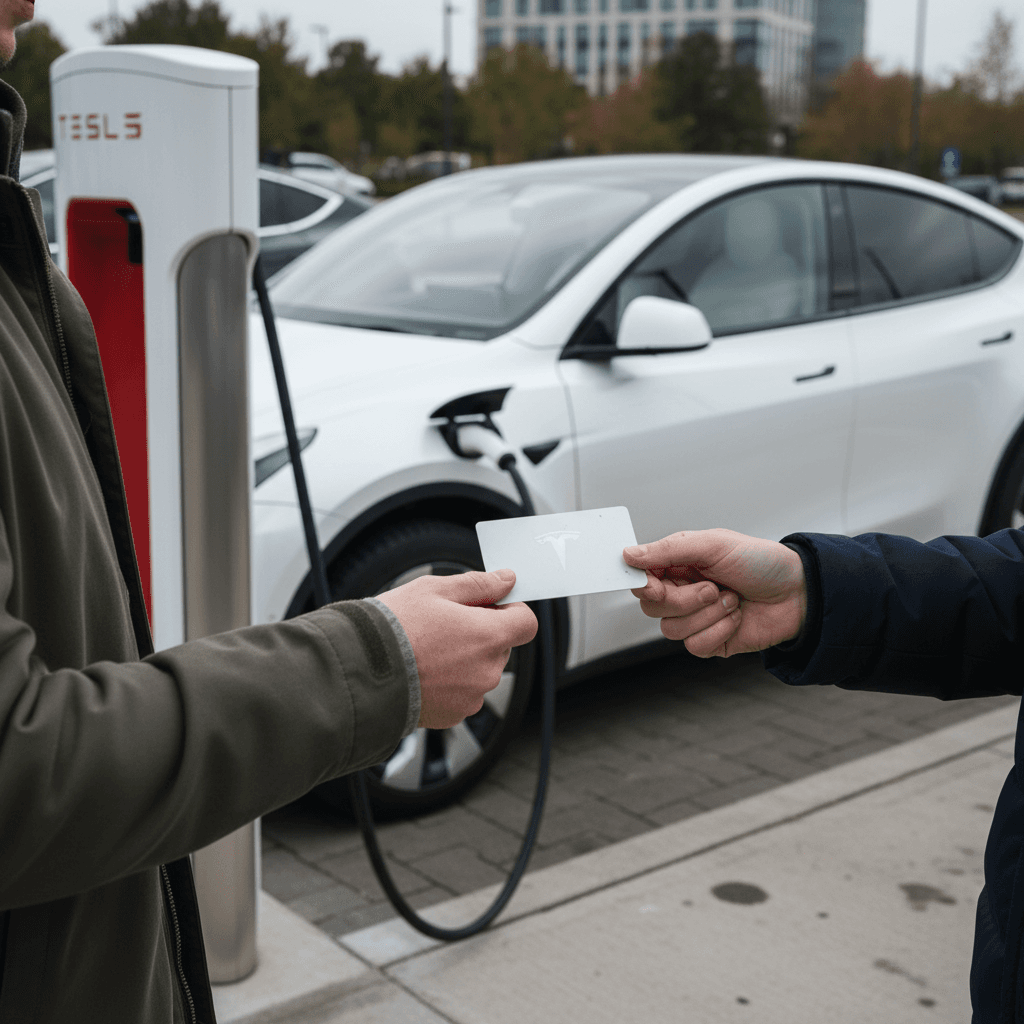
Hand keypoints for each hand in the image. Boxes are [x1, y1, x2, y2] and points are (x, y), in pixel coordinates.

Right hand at [377, 569, 537, 728]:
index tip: (488, 606)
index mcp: (489, 636)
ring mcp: (471, 697)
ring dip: (465, 659)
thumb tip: (506, 579)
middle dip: (481, 633)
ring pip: (480, 670)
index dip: (510, 610)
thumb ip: (478, 584)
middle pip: (501, 646)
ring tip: (427, 649)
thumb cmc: (393, 628)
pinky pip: (463, 692)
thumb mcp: (434, 590)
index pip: (527, 622)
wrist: (359, 672)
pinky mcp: (454, 715)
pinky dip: (449, 682)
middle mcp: (487, 671)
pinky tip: (423, 671)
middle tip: (444, 624)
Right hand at [623, 529, 806, 657]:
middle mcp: (682, 591)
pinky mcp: (710, 642)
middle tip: (712, 587)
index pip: (641, 578)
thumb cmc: (760, 562)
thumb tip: (628, 555)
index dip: (643, 585)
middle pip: (652, 608)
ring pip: (672, 629)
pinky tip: (736, 617)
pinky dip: (719, 630)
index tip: (654, 584)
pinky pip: (695, 646)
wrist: (798, 592)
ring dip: (708, 614)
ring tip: (732, 599)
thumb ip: (667, 550)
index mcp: (678, 565)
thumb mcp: (712, 544)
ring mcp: (695, 619)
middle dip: (684, 600)